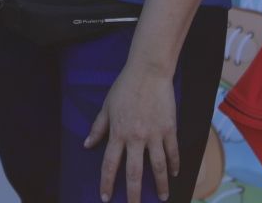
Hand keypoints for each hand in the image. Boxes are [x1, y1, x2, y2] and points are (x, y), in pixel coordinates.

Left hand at [85, 66, 177, 202]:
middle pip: (134, 172)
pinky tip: (174, 173)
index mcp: (118, 133)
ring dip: (160, 184)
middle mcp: (135, 137)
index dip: (107, 182)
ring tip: (162, 197)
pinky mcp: (169, 128)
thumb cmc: (125, 87)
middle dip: (134, 194)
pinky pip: (172, 151)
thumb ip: (98, 128)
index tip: (105, 197)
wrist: (149, 72)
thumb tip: (87, 145)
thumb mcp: (107, 107)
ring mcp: (154, 134)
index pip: (110, 164)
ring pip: (158, 166)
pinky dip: (174, 164)